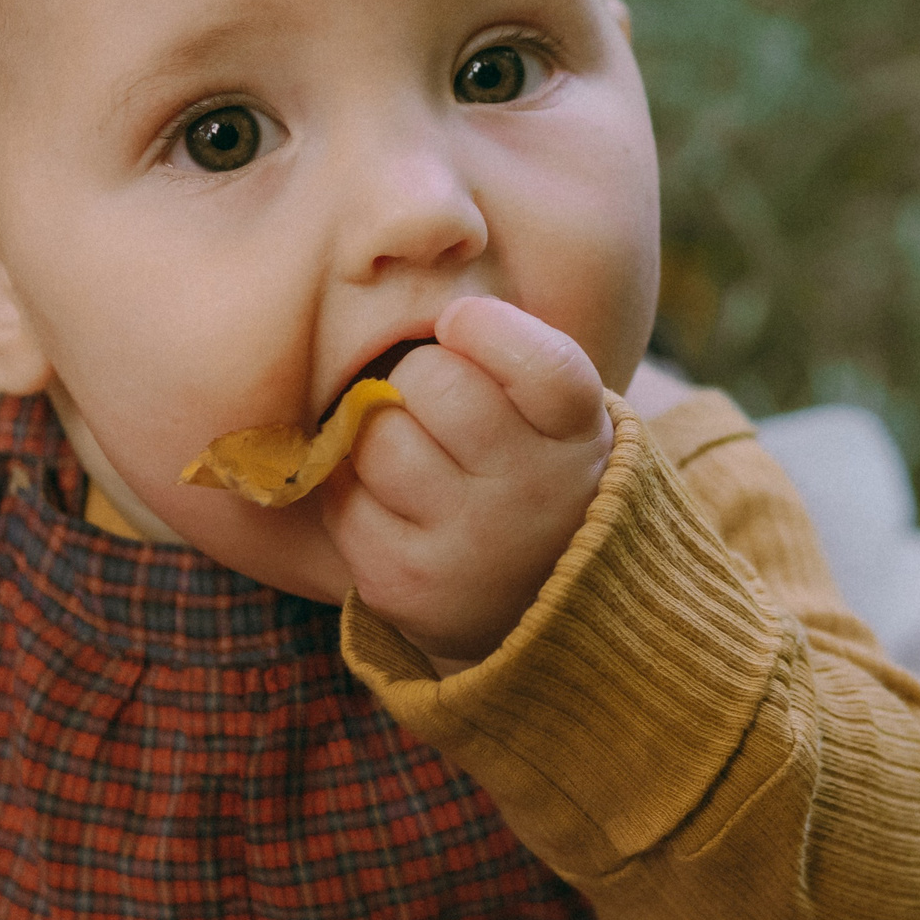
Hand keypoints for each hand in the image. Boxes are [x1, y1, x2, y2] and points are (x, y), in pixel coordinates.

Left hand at [325, 296, 613, 664]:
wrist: (536, 602)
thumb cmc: (533, 469)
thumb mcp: (558, 414)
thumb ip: (511, 353)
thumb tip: (430, 318)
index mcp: (577, 435)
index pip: (537, 360)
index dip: (483, 326)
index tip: (461, 325)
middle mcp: (533, 493)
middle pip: (432, 381)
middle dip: (420, 378)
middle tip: (438, 403)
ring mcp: (468, 544)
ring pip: (376, 437)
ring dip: (381, 434)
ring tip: (417, 457)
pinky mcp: (405, 583)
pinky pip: (342, 496)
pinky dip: (355, 489)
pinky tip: (396, 504)